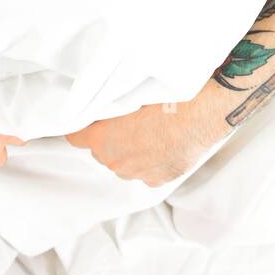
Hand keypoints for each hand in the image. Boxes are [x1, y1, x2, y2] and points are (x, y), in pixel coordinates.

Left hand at [65, 96, 227, 187]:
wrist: (198, 116)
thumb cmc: (164, 101)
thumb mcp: (128, 95)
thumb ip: (108, 107)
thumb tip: (102, 106)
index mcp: (101, 139)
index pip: (75, 137)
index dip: (81, 127)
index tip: (87, 121)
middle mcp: (114, 160)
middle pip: (101, 149)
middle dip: (109, 137)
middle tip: (127, 119)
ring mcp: (135, 173)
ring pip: (123, 161)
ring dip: (130, 149)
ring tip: (149, 129)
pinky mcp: (156, 180)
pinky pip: (145, 169)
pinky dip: (150, 159)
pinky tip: (163, 142)